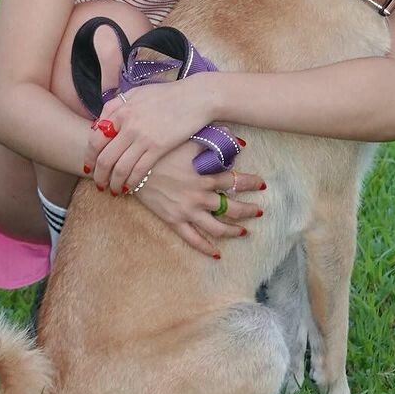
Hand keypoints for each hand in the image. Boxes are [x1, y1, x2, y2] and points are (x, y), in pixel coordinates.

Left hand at [86, 77, 233, 192]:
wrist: (196, 97)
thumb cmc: (167, 94)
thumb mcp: (137, 93)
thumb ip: (116, 106)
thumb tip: (98, 124)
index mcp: (121, 109)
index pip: (95, 138)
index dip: (89, 156)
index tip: (90, 165)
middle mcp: (128, 124)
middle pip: (104, 156)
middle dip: (98, 174)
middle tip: (98, 183)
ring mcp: (142, 136)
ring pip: (119, 167)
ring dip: (113, 182)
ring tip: (112, 190)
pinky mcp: (158, 147)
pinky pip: (138, 170)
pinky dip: (130, 182)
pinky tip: (129, 188)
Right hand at [127, 142, 266, 258]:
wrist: (132, 167)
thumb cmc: (161, 150)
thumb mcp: (188, 140)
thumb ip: (214, 139)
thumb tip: (237, 139)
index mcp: (206, 176)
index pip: (236, 181)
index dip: (251, 182)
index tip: (262, 184)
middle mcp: (200, 196)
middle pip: (232, 208)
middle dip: (248, 210)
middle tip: (259, 211)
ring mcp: (188, 211)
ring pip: (217, 228)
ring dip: (233, 231)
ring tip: (244, 232)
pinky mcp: (174, 221)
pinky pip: (193, 239)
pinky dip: (206, 248)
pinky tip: (217, 254)